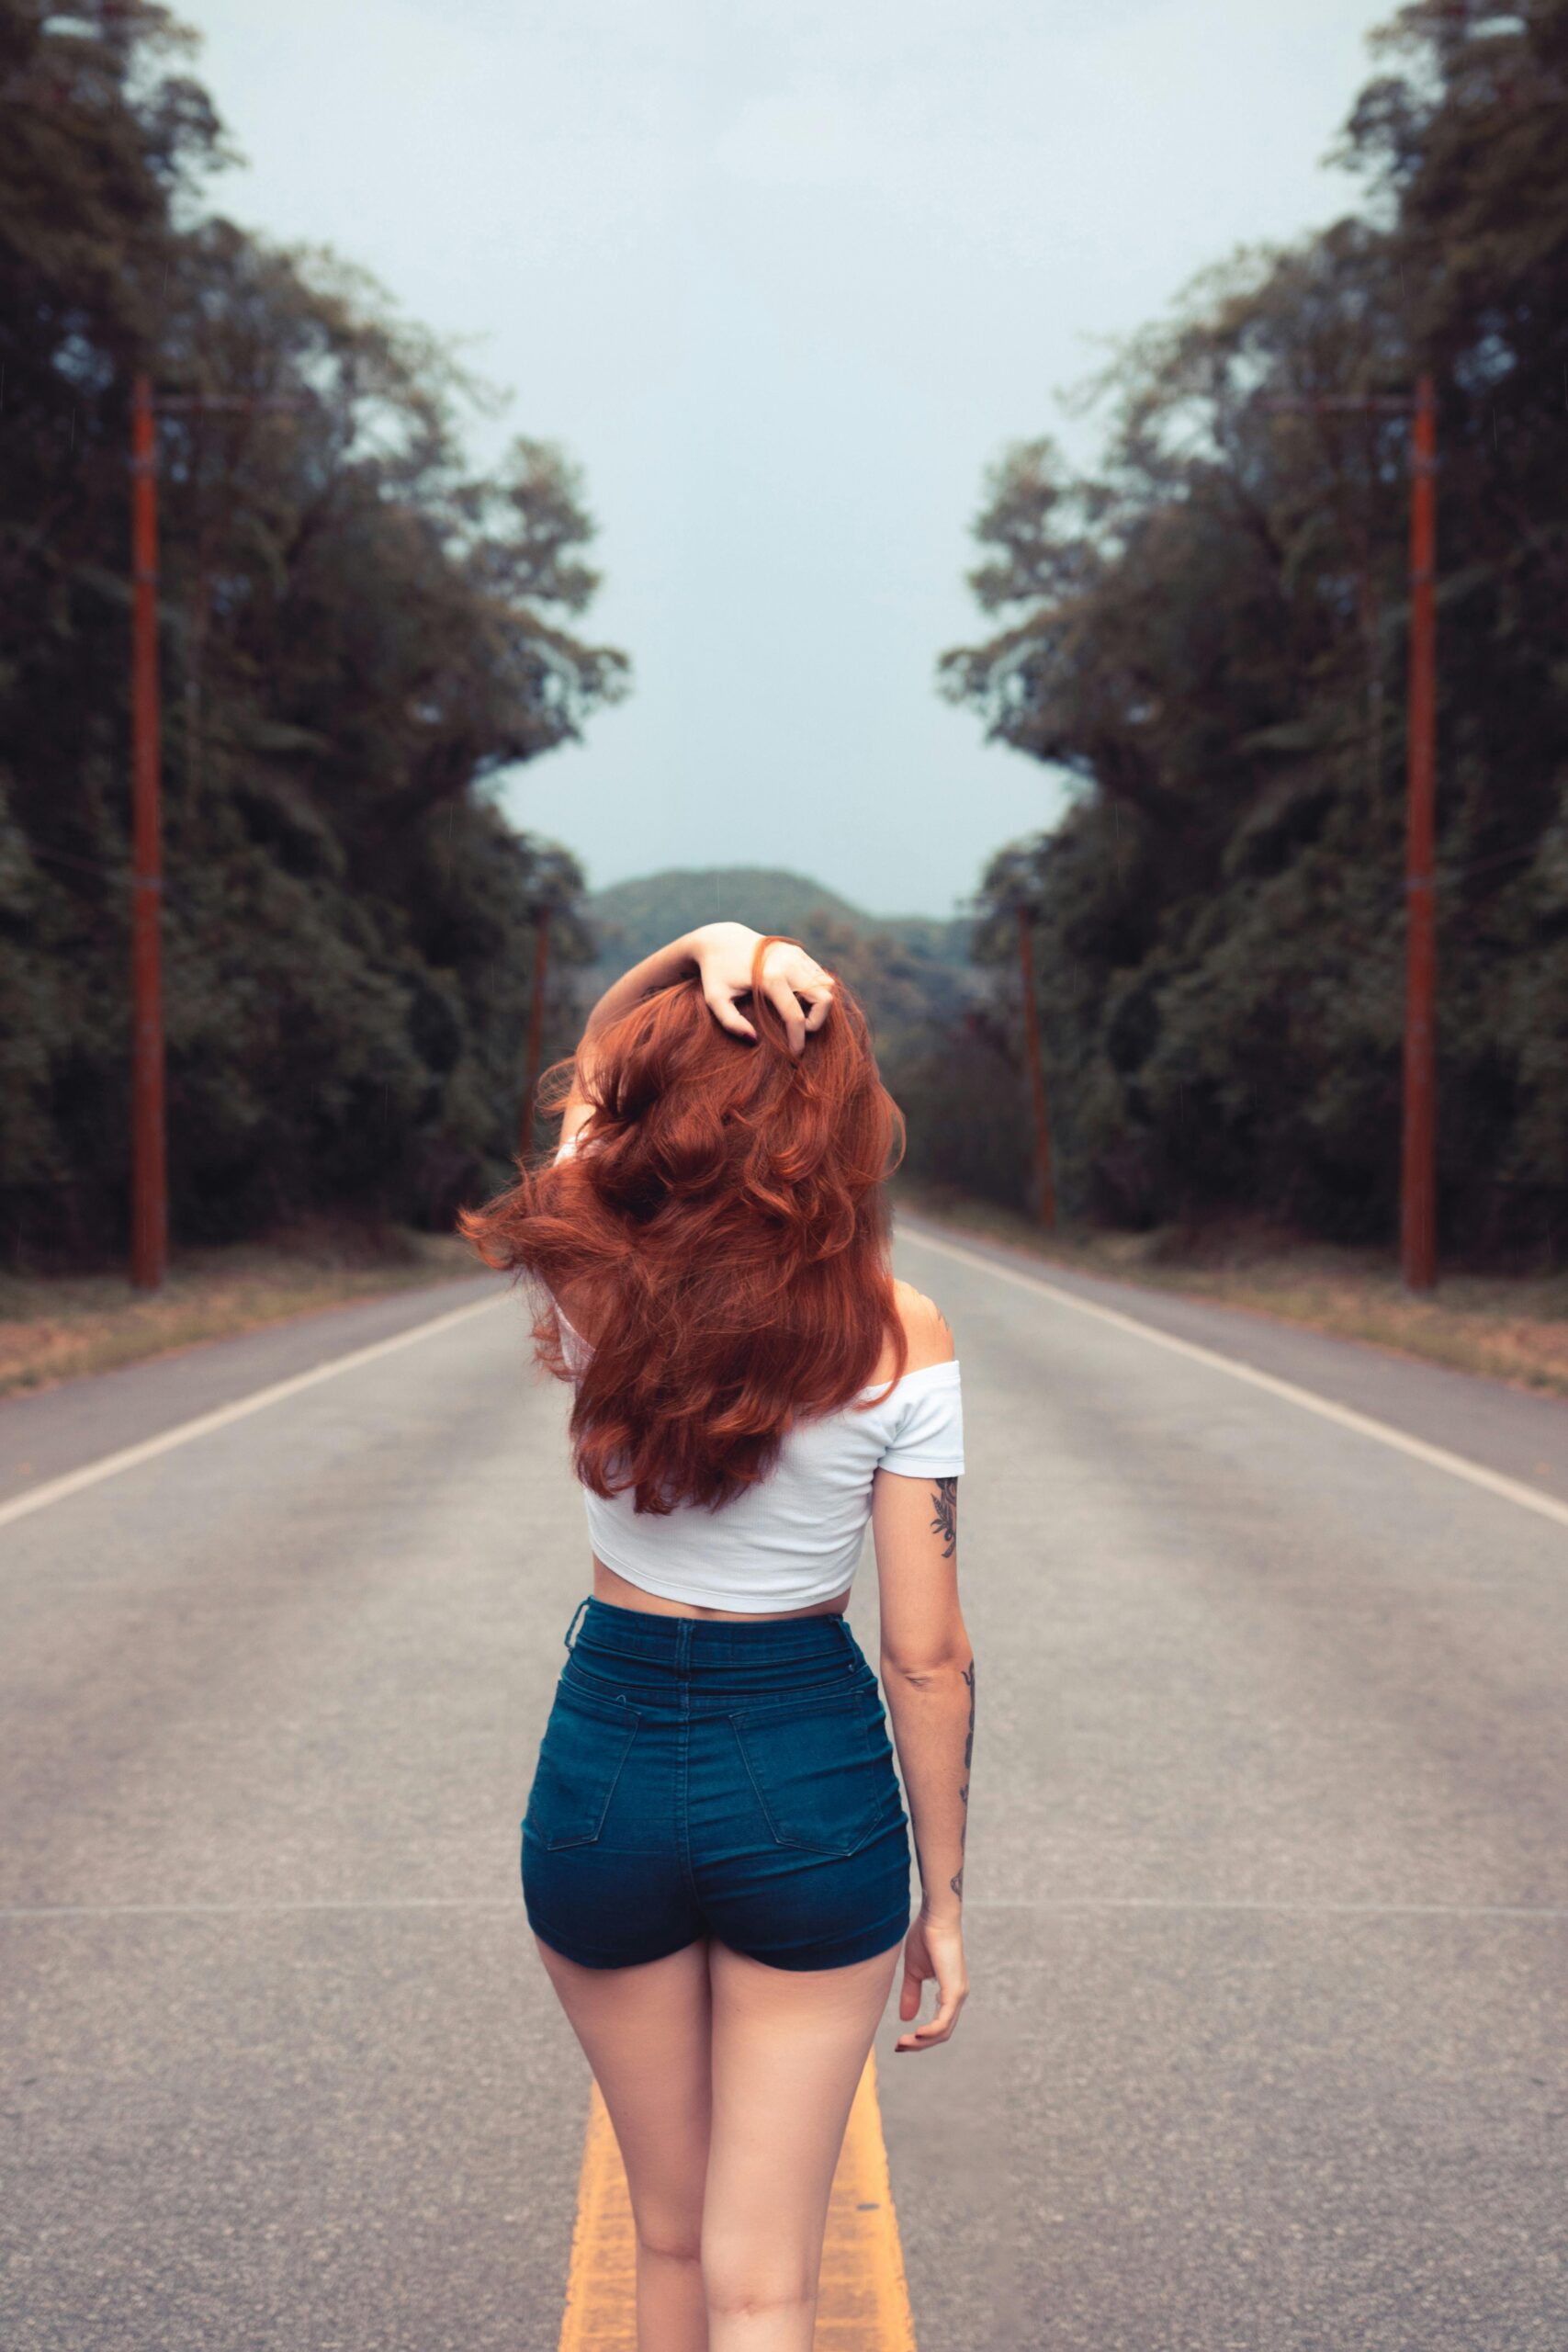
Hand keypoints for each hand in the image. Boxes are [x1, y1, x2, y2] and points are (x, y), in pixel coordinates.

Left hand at [688, 923, 835, 1056]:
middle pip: (823, 998)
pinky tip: (798, 1001)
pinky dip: (816, 992)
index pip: (795, 1015)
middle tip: (799, 1029)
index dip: (798, 1038)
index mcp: (769, 977)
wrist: (720, 939)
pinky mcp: (798, 952)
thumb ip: (730, 1023)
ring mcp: (796, 955)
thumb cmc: (716, 974)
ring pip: (827, 986)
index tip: (795, 1054)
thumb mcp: (715, 999)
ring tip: (798, 1015)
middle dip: (816, 1021)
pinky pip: (820, 976)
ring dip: (819, 1006)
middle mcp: (788, 963)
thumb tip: (754, 1040)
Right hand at [893, 1912, 967, 2051]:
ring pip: (943, 2031)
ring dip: (922, 2041)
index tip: (900, 2041)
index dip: (920, 2037)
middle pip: (941, 2033)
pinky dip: (931, 2031)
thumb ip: (911, 1994)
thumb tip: (906, 2019)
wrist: (934, 1917)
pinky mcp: (954, 1990)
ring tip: (903, 2043)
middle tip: (899, 2047)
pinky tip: (917, 2034)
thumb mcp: (914, 1972)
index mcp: (950, 1992)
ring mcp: (958, 1995)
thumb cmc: (925, 1937)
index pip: (939, 2025)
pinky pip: (944, 2020)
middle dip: (919, 2044)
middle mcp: (958, 1997)